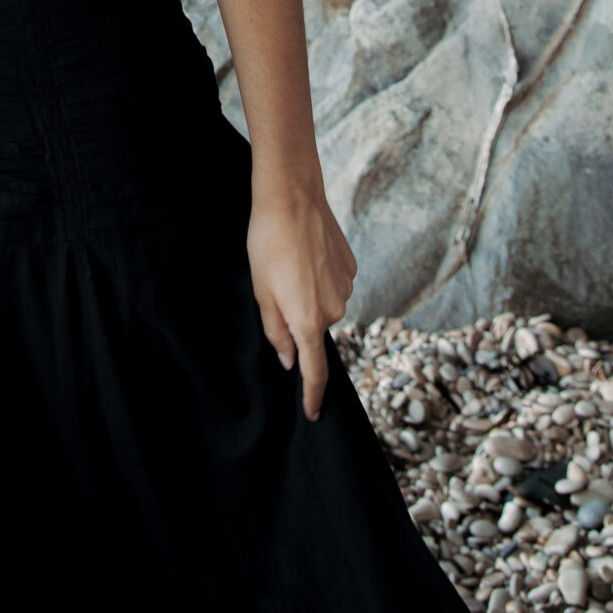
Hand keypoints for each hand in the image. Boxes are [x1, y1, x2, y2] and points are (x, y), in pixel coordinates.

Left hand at [247, 178, 356, 420]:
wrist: (293, 199)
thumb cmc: (268, 245)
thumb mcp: (261, 293)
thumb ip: (276, 332)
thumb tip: (289, 359)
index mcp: (309, 320)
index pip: (314, 371)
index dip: (313, 396)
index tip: (313, 414)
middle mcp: (335, 309)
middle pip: (315, 331)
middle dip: (298, 321)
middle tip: (277, 289)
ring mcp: (347, 288)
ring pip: (324, 307)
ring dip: (308, 297)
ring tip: (290, 266)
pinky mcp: (351, 269)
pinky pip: (333, 285)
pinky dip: (319, 279)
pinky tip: (305, 257)